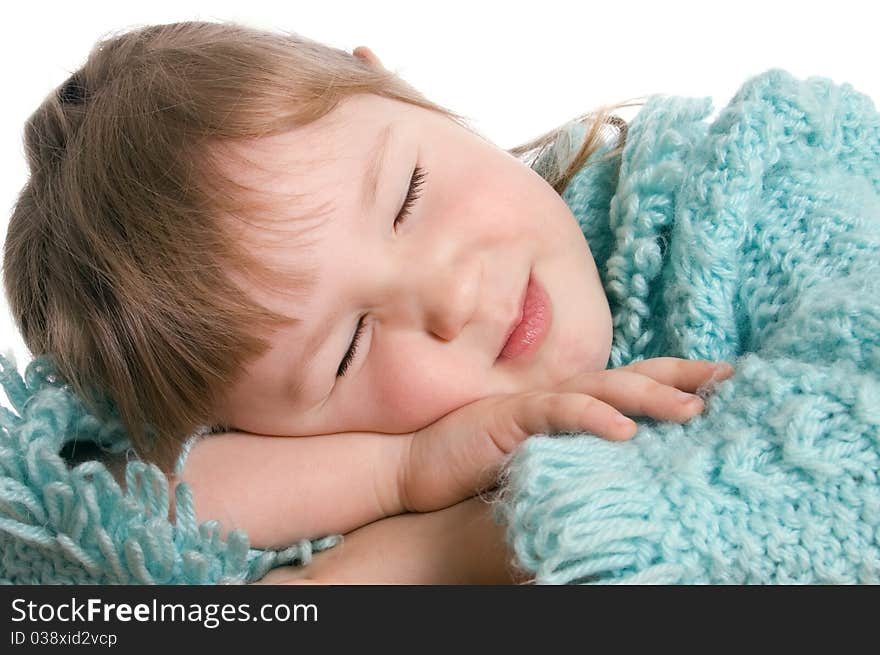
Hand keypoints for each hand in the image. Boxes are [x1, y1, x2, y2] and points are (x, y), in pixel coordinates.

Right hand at [399, 357, 734, 512]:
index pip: (634, 383)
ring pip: (602, 389)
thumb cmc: (481, 464)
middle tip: (729, 378)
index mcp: (573, 401)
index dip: (677, 378)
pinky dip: (592, 418)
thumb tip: (634, 459)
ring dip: (650, 397)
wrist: (420, 466)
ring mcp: (536, 402)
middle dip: (681, 376)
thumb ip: (583, 450)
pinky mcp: (510, 417)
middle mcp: (561, 393)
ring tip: (693, 410)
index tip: (725, 380)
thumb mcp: (545, 456)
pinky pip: (558, 413)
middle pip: (630, 376)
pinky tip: (624, 431)